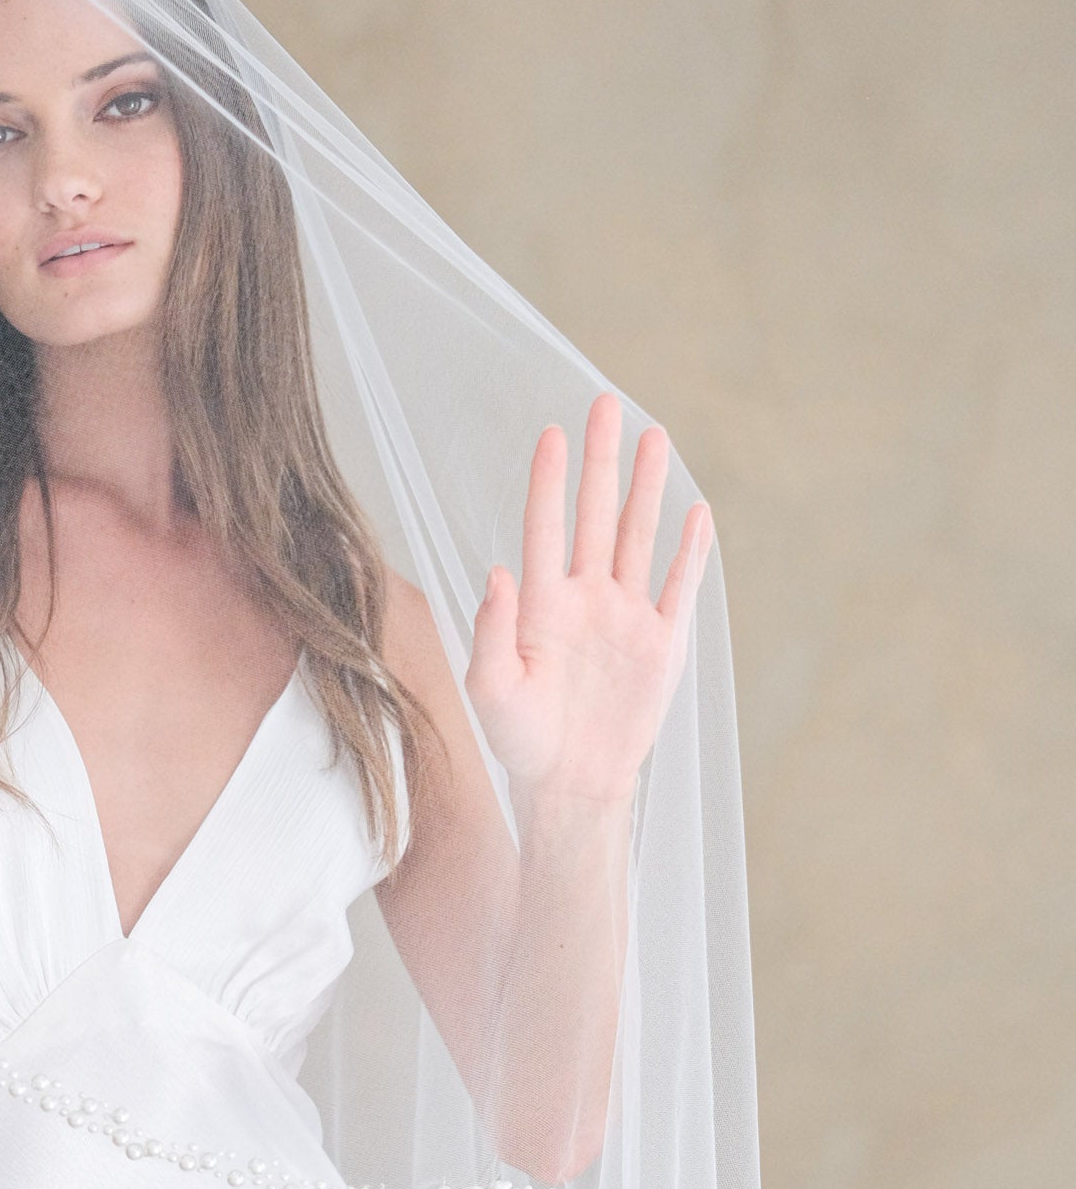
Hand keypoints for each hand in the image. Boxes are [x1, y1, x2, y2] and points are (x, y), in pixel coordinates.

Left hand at [465, 392, 712, 807]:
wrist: (570, 784)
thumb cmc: (521, 739)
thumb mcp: (491, 690)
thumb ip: (492, 631)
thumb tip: (499, 572)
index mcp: (541, 605)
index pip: (544, 528)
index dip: (548, 481)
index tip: (550, 434)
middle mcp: (585, 599)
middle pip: (596, 516)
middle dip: (601, 461)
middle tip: (604, 404)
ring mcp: (626, 617)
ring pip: (640, 538)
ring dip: (648, 489)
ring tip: (654, 437)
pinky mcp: (661, 644)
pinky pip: (679, 589)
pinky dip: (690, 553)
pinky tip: (697, 513)